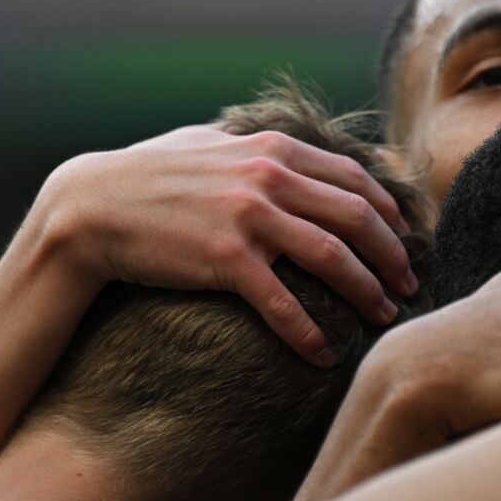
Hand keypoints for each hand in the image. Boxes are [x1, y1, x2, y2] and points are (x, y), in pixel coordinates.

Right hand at [37, 125, 417, 364]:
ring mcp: (250, 218)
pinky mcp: (227, 260)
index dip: (390, 212)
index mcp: (274, 150)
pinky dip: (310, 333)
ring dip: (367, 292)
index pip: (355, 179)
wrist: (90, 207)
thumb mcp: (213, 144)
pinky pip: (284, 303)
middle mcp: (269, 178)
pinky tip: (325, 356)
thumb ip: (260, 148)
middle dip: (393, 255)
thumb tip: (296, 152)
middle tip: (410, 284)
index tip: (407, 239)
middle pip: (358, 218)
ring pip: (334, 258)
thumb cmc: (151, 175)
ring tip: (383, 316)